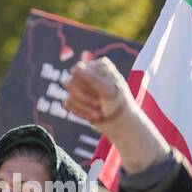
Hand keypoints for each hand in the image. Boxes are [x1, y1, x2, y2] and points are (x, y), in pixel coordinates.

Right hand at [65, 57, 169, 175]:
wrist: (125, 126)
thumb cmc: (123, 106)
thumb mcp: (111, 92)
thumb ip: (93, 79)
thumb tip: (76, 68)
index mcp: (99, 65)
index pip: (80, 70)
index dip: (90, 85)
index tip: (106, 95)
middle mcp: (89, 73)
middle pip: (71, 82)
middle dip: (87, 97)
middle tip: (103, 106)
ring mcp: (81, 87)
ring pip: (68, 94)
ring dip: (85, 107)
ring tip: (101, 112)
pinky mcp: (75, 100)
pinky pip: (66, 104)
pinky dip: (80, 112)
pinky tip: (94, 115)